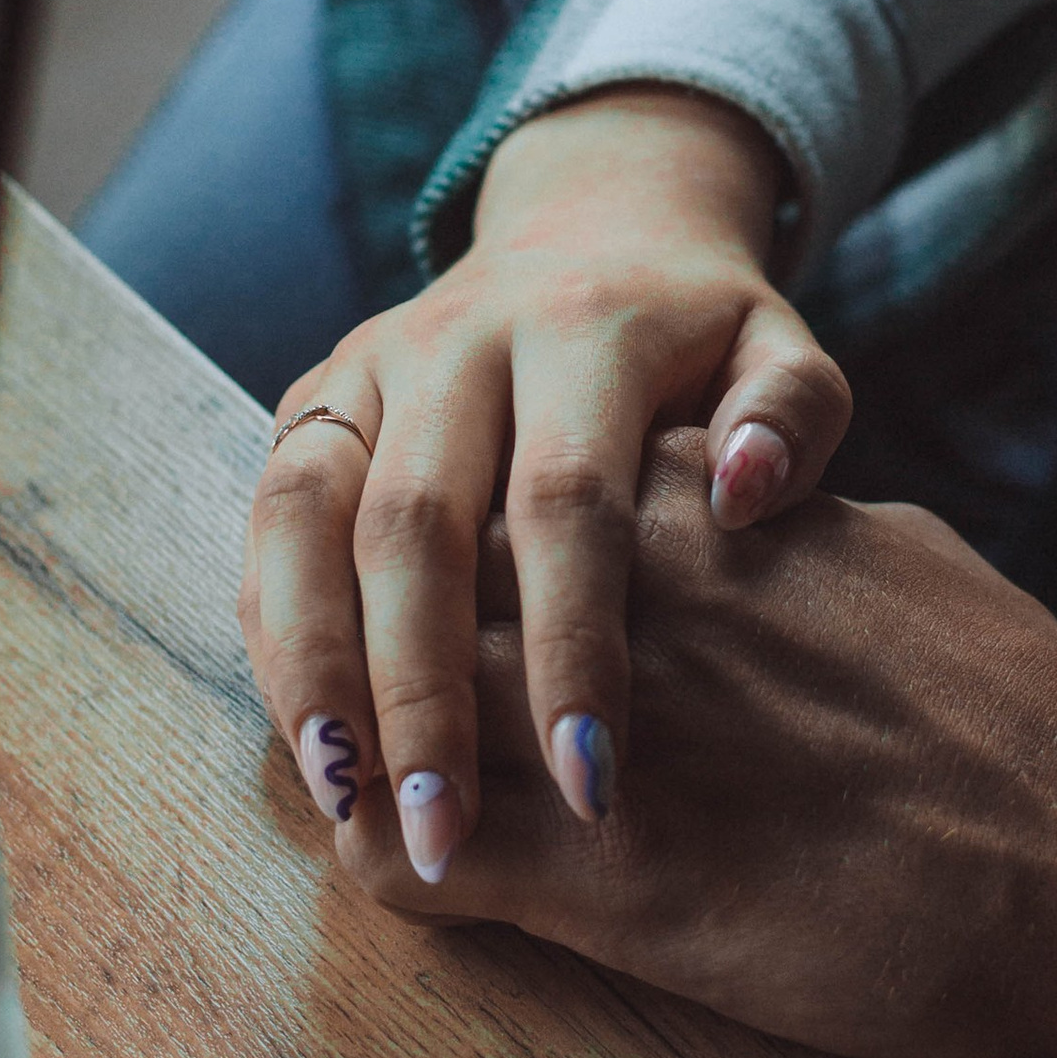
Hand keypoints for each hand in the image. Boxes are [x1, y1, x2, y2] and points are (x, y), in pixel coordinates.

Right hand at [241, 95, 851, 883]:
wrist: (591, 225)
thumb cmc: (700, 339)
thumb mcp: (777, 349)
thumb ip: (789, 415)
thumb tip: (743, 496)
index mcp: (582, 333)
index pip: (566, 503)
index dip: (572, 649)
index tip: (594, 785)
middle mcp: (454, 342)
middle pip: (414, 525)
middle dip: (425, 692)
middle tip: (448, 832)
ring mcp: (366, 369)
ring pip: (307, 521)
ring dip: (316, 672)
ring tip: (350, 807)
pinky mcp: (309, 402)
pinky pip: (267, 524)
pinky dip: (277, 640)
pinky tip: (316, 749)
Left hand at [324, 432, 1056, 1057]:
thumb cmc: (1015, 711)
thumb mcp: (877, 555)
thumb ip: (768, 531)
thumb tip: (731, 517)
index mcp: (687, 510)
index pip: (491, 488)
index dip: (450, 545)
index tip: (440, 590)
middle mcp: (615, 596)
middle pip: (408, 584)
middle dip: (365, 631)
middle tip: (357, 686)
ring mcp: (588, 733)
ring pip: (378, 712)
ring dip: (355, 748)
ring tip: (362, 782)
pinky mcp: (594, 882)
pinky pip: (405, 863)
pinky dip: (387, 868)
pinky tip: (411, 876)